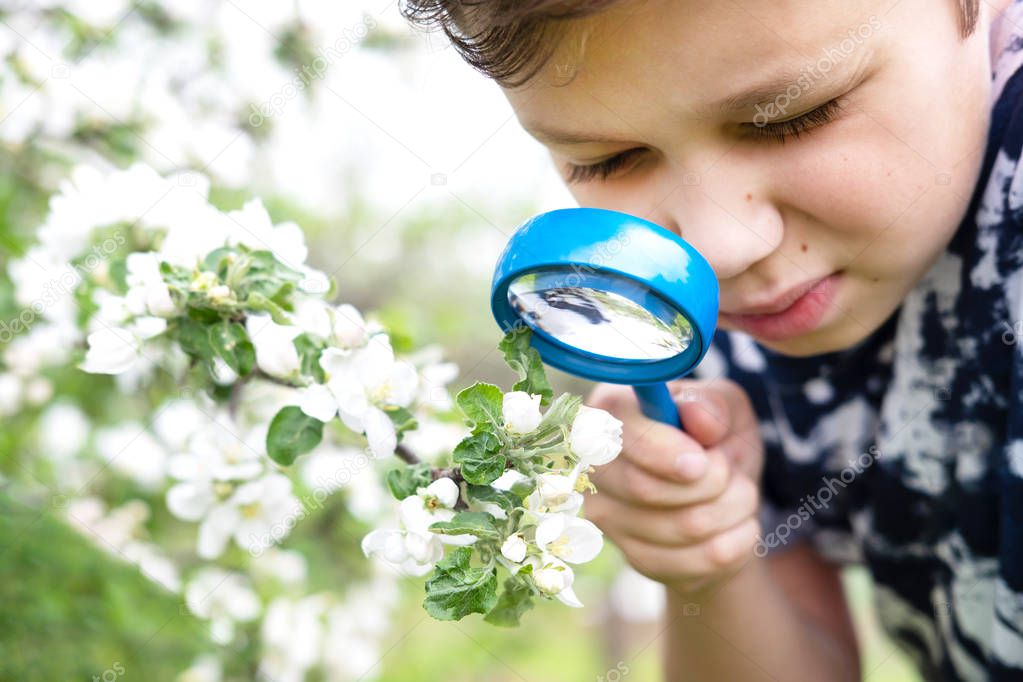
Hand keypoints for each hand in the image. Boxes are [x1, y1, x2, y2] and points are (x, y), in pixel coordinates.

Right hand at [583, 378, 764, 592]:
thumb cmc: (717, 441)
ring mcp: (609, 517)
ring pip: (682, 526)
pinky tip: (738, 526)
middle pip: (643, 488)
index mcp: (608, 413)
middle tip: (732, 472)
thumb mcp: (727, 409)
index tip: (700, 461)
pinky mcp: (637, 557)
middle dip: (712, 482)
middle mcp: (595, 467)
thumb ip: (714, 404)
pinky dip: (736, 541)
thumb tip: (695, 415)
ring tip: (742, 494)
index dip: (658, 450)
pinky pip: (696, 560)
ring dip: (734, 508)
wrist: (726, 498)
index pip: (612, 435)